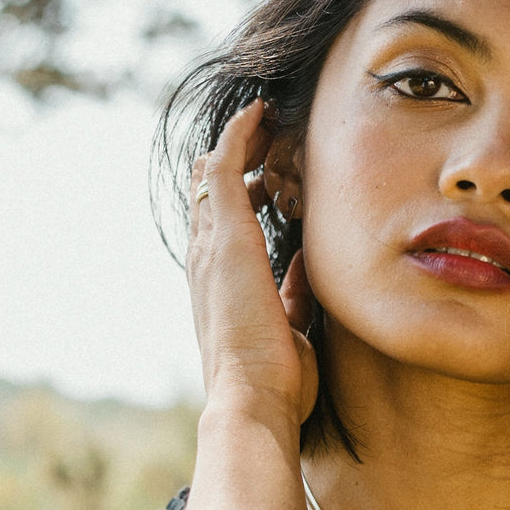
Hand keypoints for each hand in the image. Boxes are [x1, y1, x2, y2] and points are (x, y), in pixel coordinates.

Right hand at [187, 100, 317, 426]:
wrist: (253, 397)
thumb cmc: (274, 378)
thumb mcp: (288, 325)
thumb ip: (291, 292)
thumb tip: (304, 265)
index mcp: (219, 286)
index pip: (218, 228)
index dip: (237, 196)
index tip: (264, 175)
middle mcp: (206, 260)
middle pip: (208, 194)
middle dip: (234, 161)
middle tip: (264, 133)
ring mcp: (211, 245)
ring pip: (215, 174)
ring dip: (239, 142)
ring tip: (264, 116)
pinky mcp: (226, 235)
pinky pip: (224, 167)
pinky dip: (240, 136)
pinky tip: (260, 112)